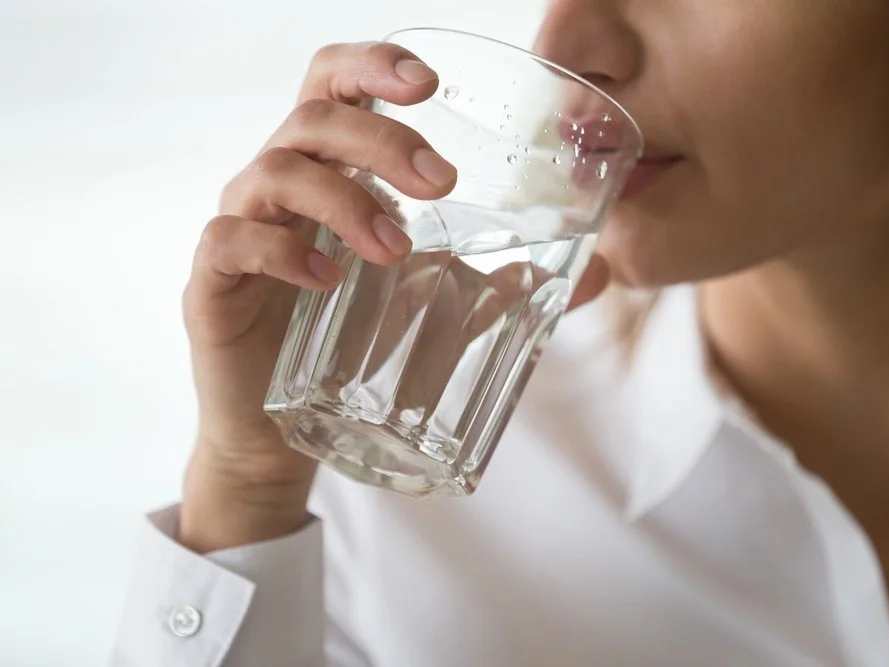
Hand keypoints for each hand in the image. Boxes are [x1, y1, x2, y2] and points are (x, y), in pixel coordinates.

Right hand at [178, 41, 609, 551]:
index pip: (335, 85)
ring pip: (274, 171)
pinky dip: (283, 250)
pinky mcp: (212, 284)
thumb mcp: (436, 304)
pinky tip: (330, 279)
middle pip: (314, 119)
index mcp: (329, 171)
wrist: (280, 430)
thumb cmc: (353, 346)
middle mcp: (279, 186)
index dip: (373, 66)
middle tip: (443, 184)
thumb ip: (506, 281)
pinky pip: (231, 241)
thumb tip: (601, 272)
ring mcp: (242, 229)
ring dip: (346, 201)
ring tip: (397, 248)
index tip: (430, 86)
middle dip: (383, 141)